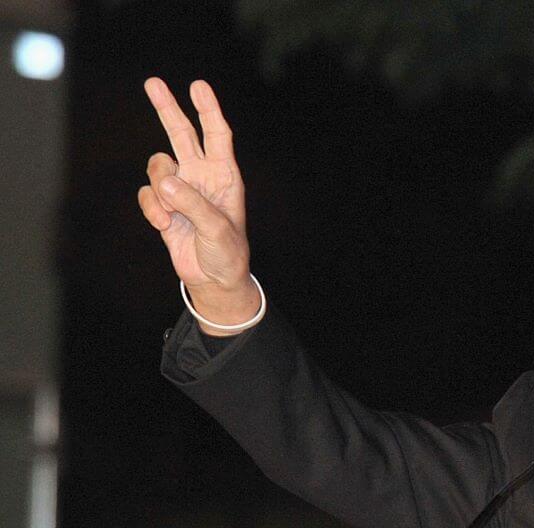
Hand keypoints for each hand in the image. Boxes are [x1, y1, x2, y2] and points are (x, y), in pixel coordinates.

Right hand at [140, 78, 259, 330]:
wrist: (214, 279)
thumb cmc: (227, 253)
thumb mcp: (216, 229)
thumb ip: (192, 204)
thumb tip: (165, 181)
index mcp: (224, 176)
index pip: (216, 135)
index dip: (208, 110)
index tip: (198, 85)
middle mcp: (201, 177)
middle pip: (181, 134)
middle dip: (167, 109)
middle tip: (152, 82)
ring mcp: (180, 190)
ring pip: (157, 166)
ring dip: (160, 188)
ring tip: (171, 214)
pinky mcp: (163, 206)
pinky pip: (147, 194)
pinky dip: (152, 210)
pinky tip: (165, 226)